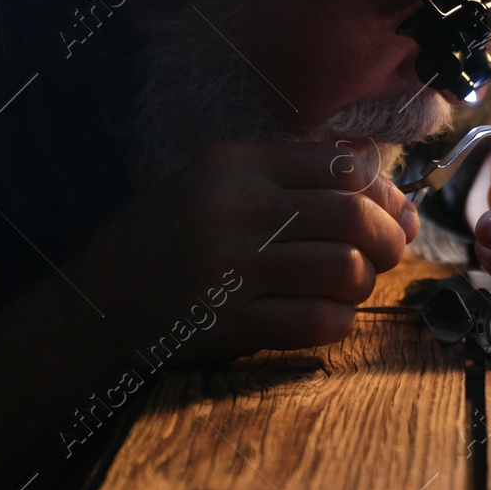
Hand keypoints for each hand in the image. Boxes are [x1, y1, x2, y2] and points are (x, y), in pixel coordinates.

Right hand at [69, 138, 418, 365]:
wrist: (98, 304)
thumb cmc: (171, 236)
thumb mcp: (220, 183)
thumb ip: (296, 176)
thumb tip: (392, 194)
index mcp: (235, 165)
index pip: (342, 165)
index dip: (382, 190)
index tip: (389, 209)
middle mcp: (235, 210)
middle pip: (352, 216)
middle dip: (389, 237)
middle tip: (389, 250)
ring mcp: (232, 270)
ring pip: (344, 269)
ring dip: (364, 281)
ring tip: (353, 283)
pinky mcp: (231, 324)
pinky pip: (317, 321)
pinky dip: (340, 320)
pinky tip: (330, 315)